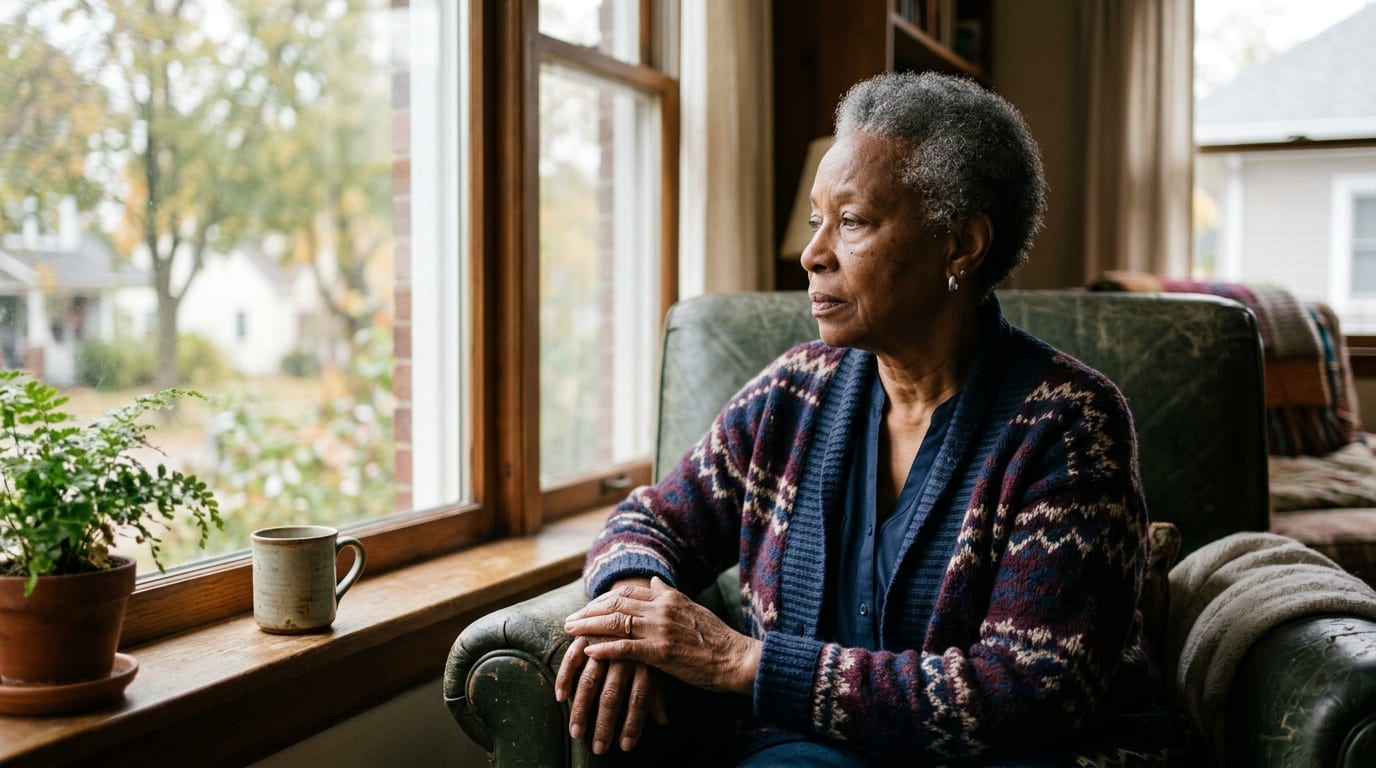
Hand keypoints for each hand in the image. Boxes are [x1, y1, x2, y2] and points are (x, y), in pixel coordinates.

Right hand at [556, 582, 666, 754]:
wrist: (635, 597)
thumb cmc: (647, 640)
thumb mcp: (656, 664)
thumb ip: (656, 693)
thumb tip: (662, 723)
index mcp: (646, 660)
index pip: (640, 698)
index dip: (634, 724)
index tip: (626, 747)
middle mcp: (625, 652)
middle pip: (613, 694)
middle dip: (604, 724)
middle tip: (598, 749)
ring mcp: (604, 643)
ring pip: (590, 681)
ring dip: (581, 710)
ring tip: (575, 733)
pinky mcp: (586, 636)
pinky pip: (572, 659)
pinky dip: (565, 679)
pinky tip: (560, 698)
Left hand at [563, 577, 761, 695]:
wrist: (736, 658)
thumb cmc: (717, 638)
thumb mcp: (692, 608)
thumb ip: (670, 594)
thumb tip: (655, 580)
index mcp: (668, 598)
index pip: (627, 592)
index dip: (603, 599)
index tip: (587, 606)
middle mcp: (661, 609)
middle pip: (615, 604)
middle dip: (589, 611)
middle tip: (570, 619)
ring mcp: (660, 630)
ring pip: (615, 622)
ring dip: (589, 627)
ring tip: (570, 631)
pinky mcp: (660, 653)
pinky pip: (625, 648)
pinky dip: (604, 648)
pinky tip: (589, 651)